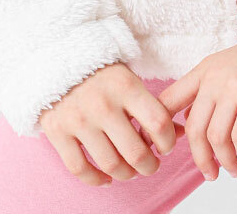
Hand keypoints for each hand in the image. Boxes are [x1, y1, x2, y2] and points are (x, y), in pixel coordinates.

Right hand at [38, 61, 186, 186]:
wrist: (56, 57)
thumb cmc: (100, 71)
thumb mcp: (129, 78)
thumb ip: (151, 106)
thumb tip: (180, 134)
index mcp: (125, 85)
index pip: (158, 123)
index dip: (168, 142)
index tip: (165, 145)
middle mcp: (103, 104)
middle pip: (136, 152)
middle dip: (150, 166)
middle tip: (151, 164)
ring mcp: (78, 119)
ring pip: (111, 165)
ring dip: (127, 175)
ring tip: (130, 170)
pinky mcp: (57, 131)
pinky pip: (79, 168)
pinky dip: (96, 179)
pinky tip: (106, 177)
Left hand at [155, 32, 236, 180]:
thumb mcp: (228, 66)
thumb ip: (207, 90)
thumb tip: (189, 122)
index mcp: (205, 69)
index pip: (168, 100)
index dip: (159, 129)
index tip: (165, 149)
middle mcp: (215, 77)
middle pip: (194, 129)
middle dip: (200, 159)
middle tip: (211, 174)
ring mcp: (235, 87)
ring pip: (217, 138)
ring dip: (225, 162)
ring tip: (235, 170)